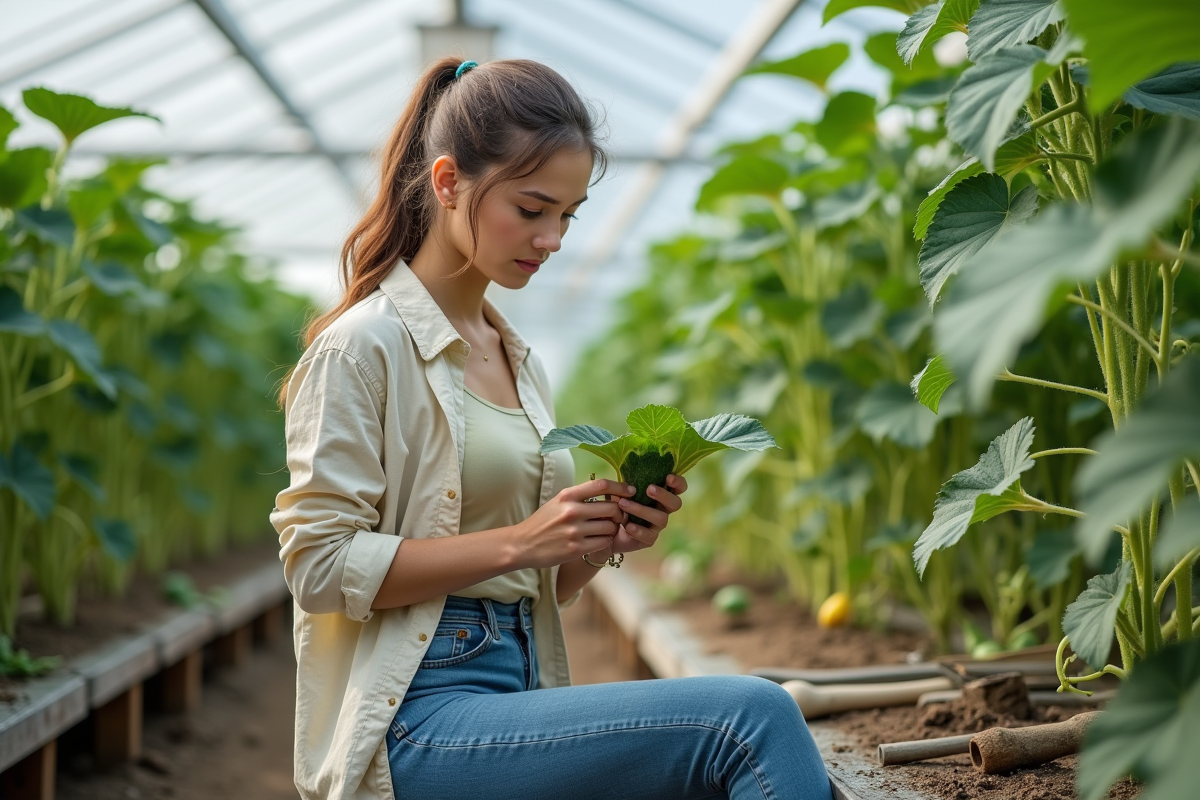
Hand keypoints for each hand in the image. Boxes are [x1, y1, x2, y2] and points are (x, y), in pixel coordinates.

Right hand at [511, 478, 634, 568]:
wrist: (523, 544)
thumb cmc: (544, 521)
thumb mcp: (558, 502)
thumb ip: (580, 496)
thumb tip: (609, 490)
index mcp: (567, 496)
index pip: (601, 485)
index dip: (621, 487)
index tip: (631, 491)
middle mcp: (571, 511)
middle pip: (611, 508)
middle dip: (619, 514)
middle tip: (618, 518)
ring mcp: (574, 531)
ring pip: (610, 527)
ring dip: (612, 530)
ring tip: (604, 531)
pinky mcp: (575, 549)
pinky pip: (603, 543)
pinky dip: (605, 542)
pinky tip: (597, 541)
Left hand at [605, 474, 687, 555]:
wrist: (608, 527)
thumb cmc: (619, 503)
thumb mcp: (622, 491)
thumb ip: (628, 485)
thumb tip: (629, 482)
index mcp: (661, 494)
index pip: (679, 488)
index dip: (678, 482)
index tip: (668, 477)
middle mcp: (663, 510)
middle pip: (676, 504)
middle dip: (664, 495)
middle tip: (649, 489)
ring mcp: (658, 525)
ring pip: (661, 518)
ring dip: (642, 510)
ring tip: (623, 504)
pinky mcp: (650, 539)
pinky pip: (649, 535)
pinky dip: (638, 530)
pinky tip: (627, 525)